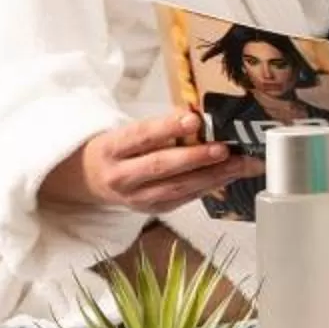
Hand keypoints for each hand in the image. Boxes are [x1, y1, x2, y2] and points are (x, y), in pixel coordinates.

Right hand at [42, 112, 246, 214]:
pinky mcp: (150, 210)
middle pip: (162, 167)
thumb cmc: (115, 149)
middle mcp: (120, 176)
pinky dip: (206, 187)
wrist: (89, 179)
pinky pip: (182, 199)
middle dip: (197, 157)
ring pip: (177, 188)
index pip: (142, 136)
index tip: (194, 120)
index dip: (168, 128)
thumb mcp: (125, 131)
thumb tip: (195, 117)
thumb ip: (159, 126)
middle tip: (225, 149)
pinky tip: (227, 177)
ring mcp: (135, 198)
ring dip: (212, 176)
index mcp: (111, 148)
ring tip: (239, 165)